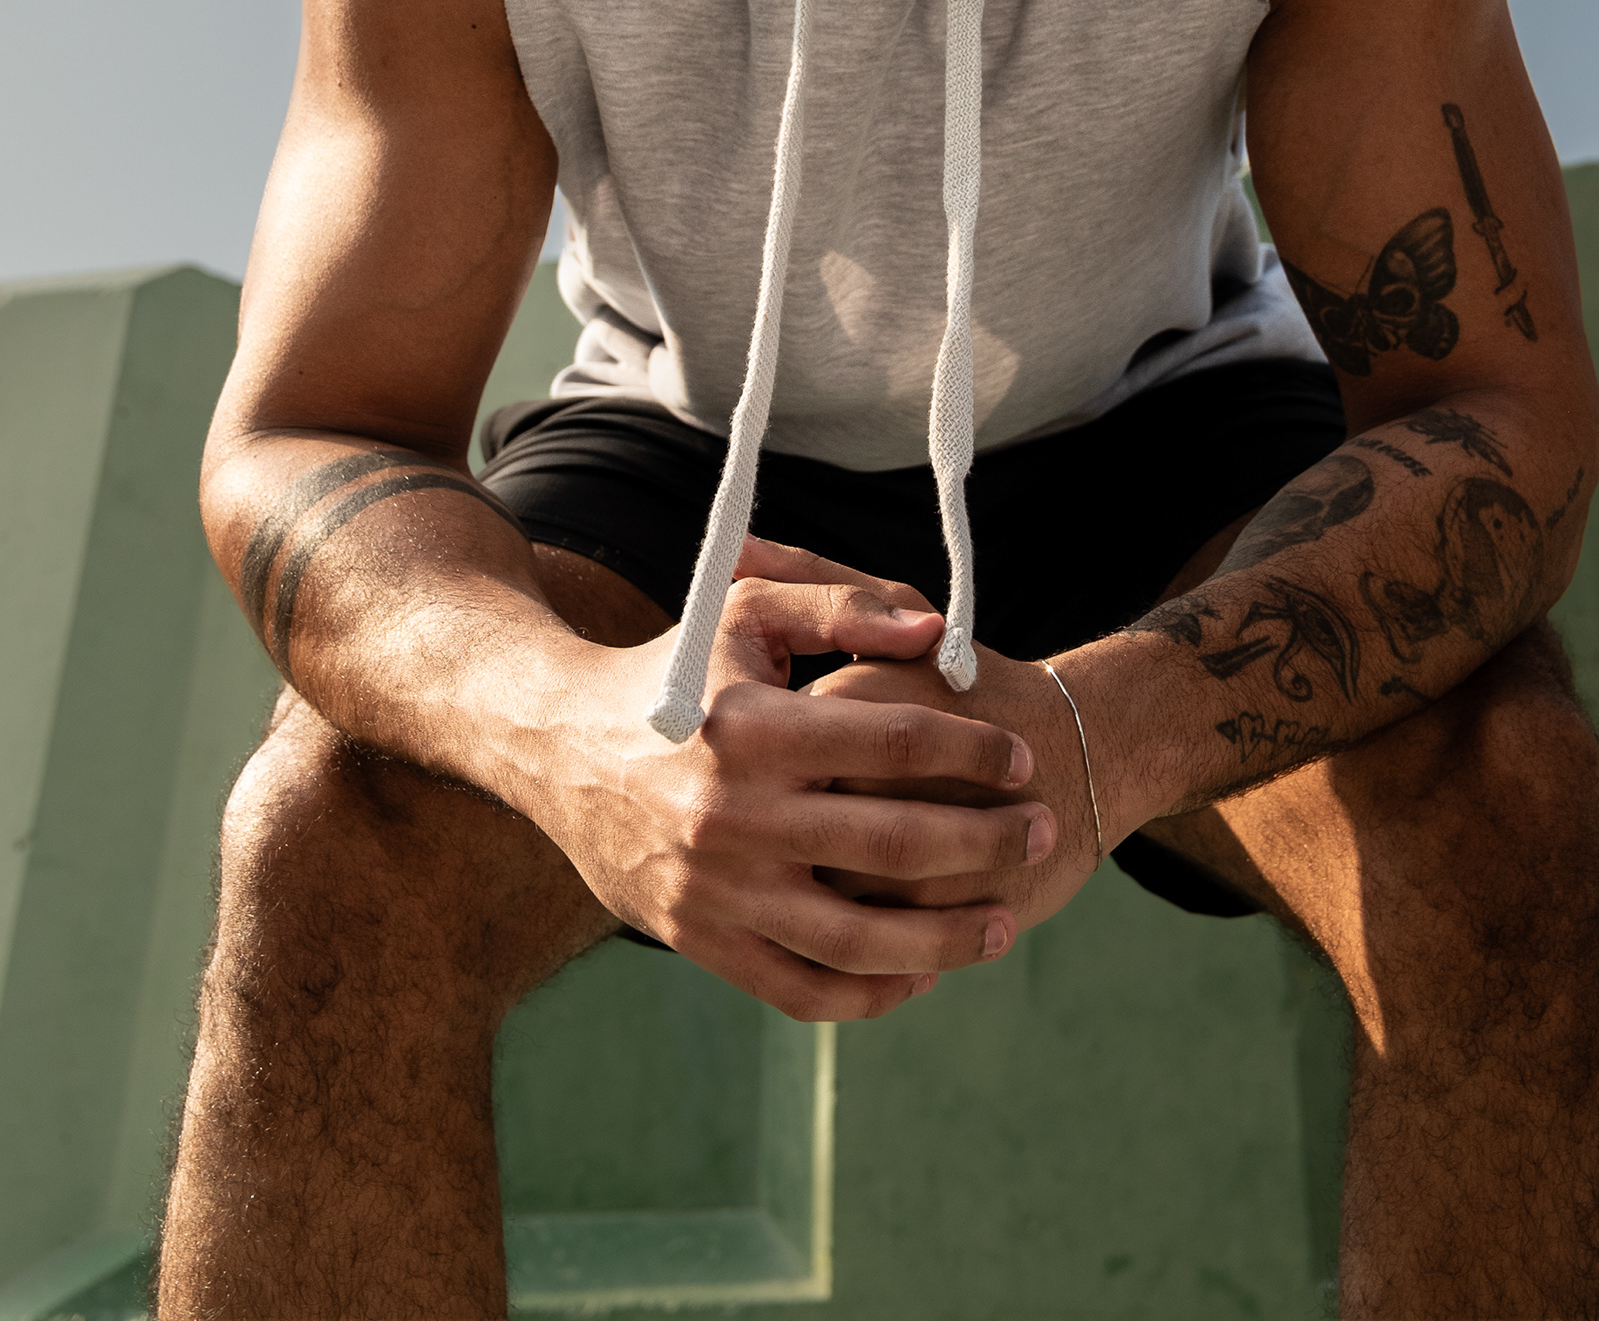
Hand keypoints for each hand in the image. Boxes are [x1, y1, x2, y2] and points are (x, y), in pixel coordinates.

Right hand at [529, 538, 1056, 1019]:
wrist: (555, 744)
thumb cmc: (670, 670)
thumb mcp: (745, 610)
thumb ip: (843, 603)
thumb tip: (937, 630)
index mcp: (756, 731)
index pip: (896, 742)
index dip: (974, 748)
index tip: (1021, 754)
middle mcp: (737, 818)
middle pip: (897, 843)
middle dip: (988, 841)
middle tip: (1043, 831)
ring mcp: (720, 892)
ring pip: (861, 938)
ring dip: (950, 938)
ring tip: (1007, 923)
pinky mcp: (702, 943)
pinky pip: (802, 990)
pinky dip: (871, 994)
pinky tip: (920, 974)